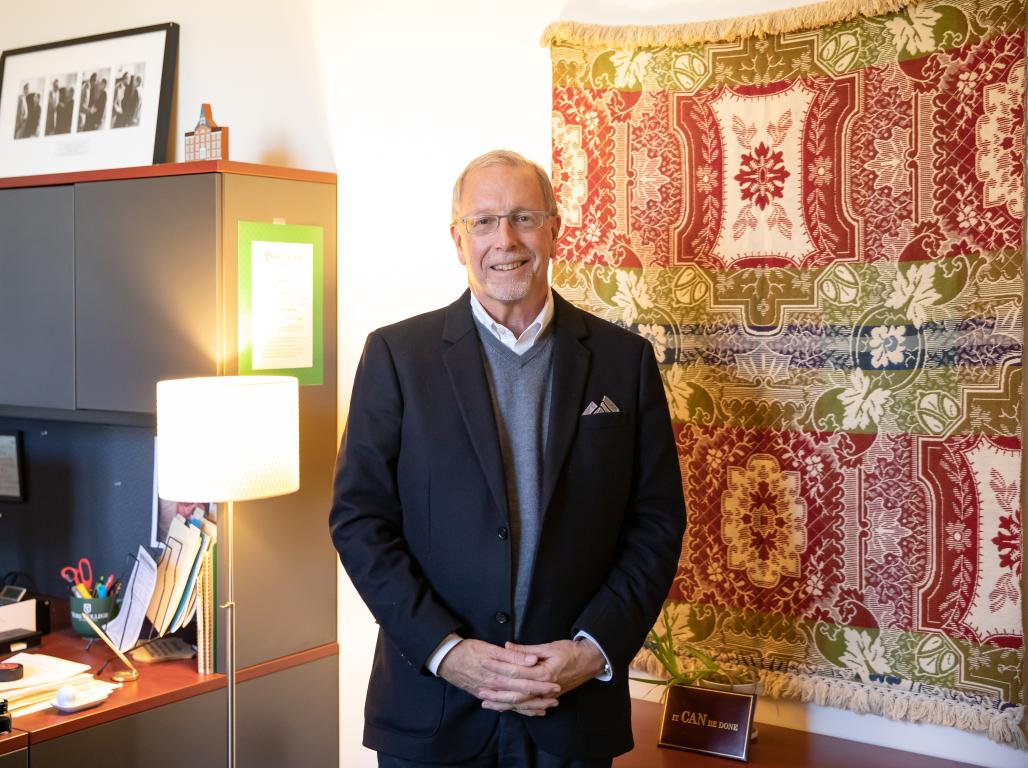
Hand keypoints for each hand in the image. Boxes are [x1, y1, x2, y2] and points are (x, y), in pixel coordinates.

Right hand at [438, 639, 559, 715]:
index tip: (555, 683)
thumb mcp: (490, 648)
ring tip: (546, 707)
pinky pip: (504, 706)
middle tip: (555, 697)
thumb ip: (512, 655)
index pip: (525, 681)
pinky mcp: (485, 695)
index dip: (540, 683)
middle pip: (522, 695)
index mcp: (499, 674)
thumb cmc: (468, 650)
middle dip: (540, 697)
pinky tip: (527, 711)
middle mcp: (495, 687)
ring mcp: (490, 693)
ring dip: (531, 706)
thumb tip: (531, 659)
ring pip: (515, 704)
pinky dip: (517, 710)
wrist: (446, 659)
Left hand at [478, 639, 604, 714]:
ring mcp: (547, 696)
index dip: (499, 668)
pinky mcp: (548, 698)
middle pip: (516, 692)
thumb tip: (506, 647)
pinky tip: (505, 709)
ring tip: (487, 703)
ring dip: (503, 704)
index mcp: (544, 673)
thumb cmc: (570, 651)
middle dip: (496, 692)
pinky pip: (530, 707)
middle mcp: (545, 688)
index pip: (516, 672)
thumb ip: (526, 650)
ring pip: (521, 704)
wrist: (590, 661)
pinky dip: (516, 709)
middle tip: (480, 689)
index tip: (485, 663)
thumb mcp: (548, 646)